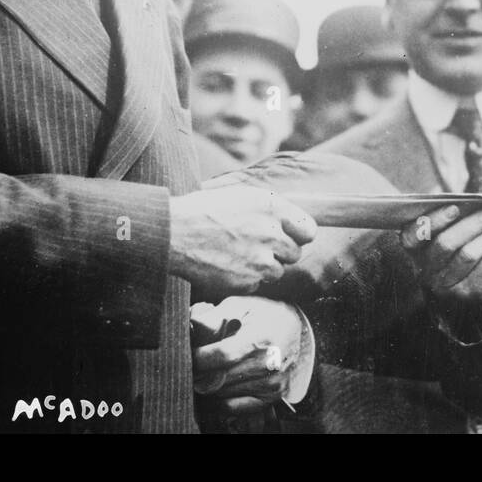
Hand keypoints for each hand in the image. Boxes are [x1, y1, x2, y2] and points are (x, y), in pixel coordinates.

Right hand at [169, 185, 316, 299]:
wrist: (173, 234)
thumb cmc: (202, 211)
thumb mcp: (240, 196)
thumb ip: (270, 208)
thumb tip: (290, 222)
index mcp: (271, 207)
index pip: (309, 230)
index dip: (300, 235)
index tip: (293, 237)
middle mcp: (271, 233)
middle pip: (295, 254)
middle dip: (280, 252)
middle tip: (257, 247)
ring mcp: (260, 260)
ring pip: (277, 271)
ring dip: (262, 267)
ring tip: (237, 255)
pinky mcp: (247, 282)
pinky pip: (256, 285)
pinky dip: (245, 279)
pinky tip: (227, 266)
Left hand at [190, 296, 310, 414]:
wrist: (295, 326)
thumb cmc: (264, 313)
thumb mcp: (240, 305)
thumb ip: (213, 317)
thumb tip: (189, 326)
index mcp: (260, 338)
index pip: (222, 356)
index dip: (200, 357)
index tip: (190, 352)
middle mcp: (268, 364)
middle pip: (220, 378)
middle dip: (200, 371)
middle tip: (194, 362)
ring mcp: (272, 383)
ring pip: (222, 393)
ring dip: (209, 384)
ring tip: (207, 370)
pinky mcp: (272, 396)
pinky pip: (233, 407)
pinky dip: (219, 398)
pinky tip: (218, 384)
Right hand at [399, 203, 481, 303]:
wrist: (475, 284)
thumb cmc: (462, 247)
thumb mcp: (452, 234)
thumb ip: (456, 217)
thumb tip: (479, 201)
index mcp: (416, 251)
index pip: (412, 237)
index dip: (432, 221)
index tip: (455, 207)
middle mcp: (426, 270)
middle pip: (446, 243)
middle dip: (476, 222)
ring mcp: (446, 286)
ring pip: (469, 253)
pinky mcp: (468, 294)